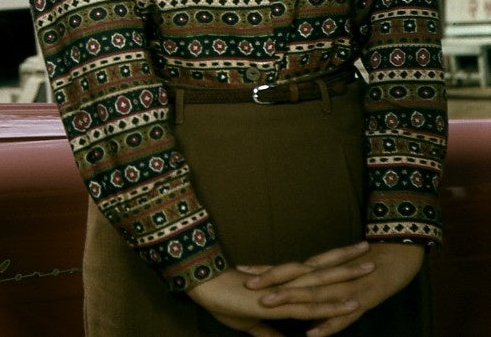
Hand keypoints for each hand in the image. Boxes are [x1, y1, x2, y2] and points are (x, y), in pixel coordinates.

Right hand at [188, 260, 360, 334]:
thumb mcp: (251, 322)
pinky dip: (334, 306)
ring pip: (324, 282)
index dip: (331, 260)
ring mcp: (287, 292)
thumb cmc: (224, 302)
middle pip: (323, 266)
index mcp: (283, 281)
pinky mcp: (282, 305)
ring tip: (369, 266)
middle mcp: (288, 281)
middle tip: (369, 246)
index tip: (349, 252)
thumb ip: (270, 332)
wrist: (205, 290)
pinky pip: (314, 307)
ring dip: (348, 276)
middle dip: (347, 258)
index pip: (312, 267)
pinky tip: (351, 304)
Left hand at [242, 241, 423, 336]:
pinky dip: (328, 325)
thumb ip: (314, 282)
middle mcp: (329, 276)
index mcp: (320, 270)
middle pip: (295, 278)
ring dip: (290, 300)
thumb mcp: (334, 274)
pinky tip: (312, 334)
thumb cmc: (364, 267)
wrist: (397, 256)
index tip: (240, 270)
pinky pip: (343, 317)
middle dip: (270, 282)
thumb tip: (292, 291)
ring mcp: (345, 288)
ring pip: (314, 295)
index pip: (288, 268)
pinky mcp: (364, 300)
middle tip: (245, 285)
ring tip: (267, 304)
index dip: (265, 269)